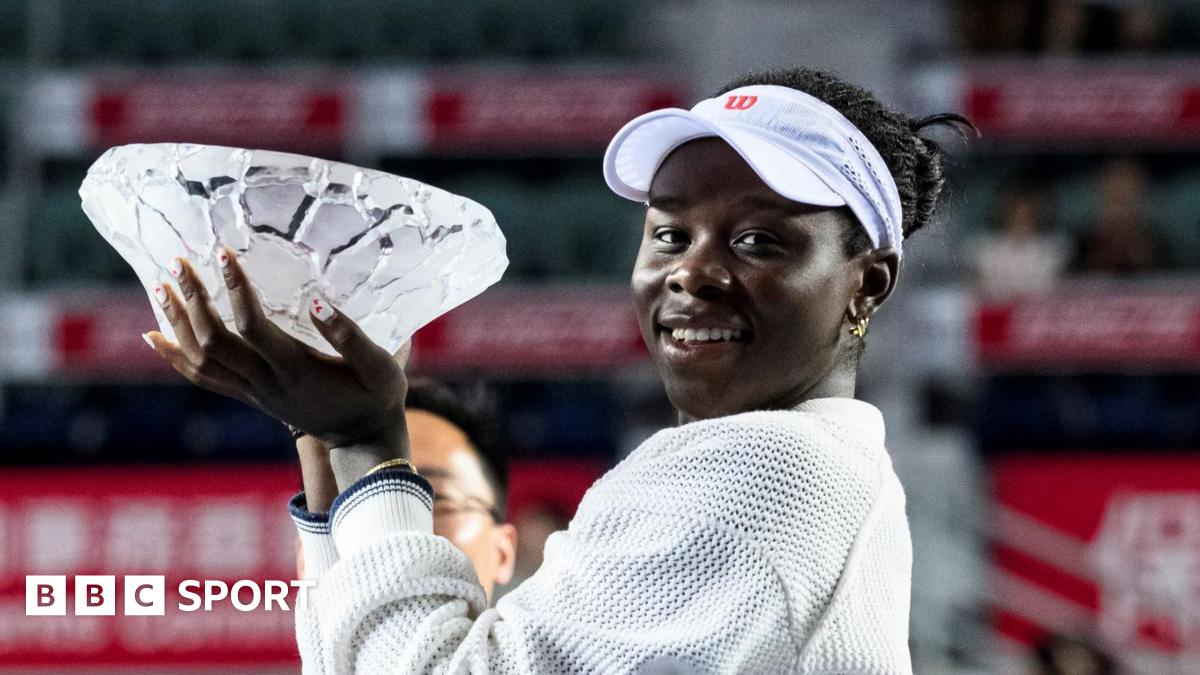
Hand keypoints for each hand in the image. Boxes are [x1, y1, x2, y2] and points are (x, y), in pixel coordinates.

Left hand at [145, 247, 408, 454]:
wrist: (364, 438)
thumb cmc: (377, 397)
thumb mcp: (380, 367)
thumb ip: (351, 336)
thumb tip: (319, 303)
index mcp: (296, 368)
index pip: (253, 326)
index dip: (236, 289)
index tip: (223, 253)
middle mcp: (267, 382)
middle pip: (214, 341)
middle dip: (192, 300)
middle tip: (177, 263)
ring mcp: (255, 392)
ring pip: (201, 360)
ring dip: (176, 324)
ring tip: (159, 288)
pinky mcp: (251, 397)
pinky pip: (203, 378)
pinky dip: (175, 357)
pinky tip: (153, 337)